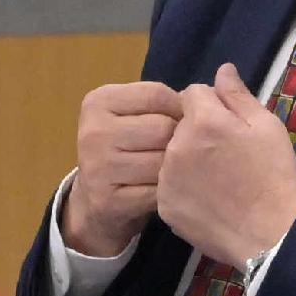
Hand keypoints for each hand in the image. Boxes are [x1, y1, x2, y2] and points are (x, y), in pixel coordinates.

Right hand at [59, 81, 185, 257]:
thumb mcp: (129, 115)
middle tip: (178, 152)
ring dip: (175, 170)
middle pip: (162, 128)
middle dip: (179, 141)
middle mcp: (94, 132)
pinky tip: (163, 193)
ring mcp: (97, 168)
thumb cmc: (123, 149)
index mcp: (98, 102)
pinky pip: (158, 193)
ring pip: (163, 162)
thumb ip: (159, 104)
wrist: (92, 199)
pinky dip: (168, 194)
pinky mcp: (106, 201)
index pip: (156, 94)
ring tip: (171, 172)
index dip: (179, 108)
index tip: (181, 122)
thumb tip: (202, 101)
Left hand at [152, 64, 295, 269]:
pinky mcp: (164, 206)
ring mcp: (167, 178)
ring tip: (216, 179)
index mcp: (203, 121)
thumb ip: (238, 95)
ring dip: (187, 158)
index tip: (228, 125)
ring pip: (172, 154)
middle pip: (179, 124)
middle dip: (197, 130)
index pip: (192, 93)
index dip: (212, 105)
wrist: (270, 235)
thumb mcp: (267, 127)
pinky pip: (169, 184)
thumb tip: (222, 69)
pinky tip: (207, 198)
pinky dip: (183, 187)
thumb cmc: (273, 175)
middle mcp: (176, 146)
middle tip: (224, 153)